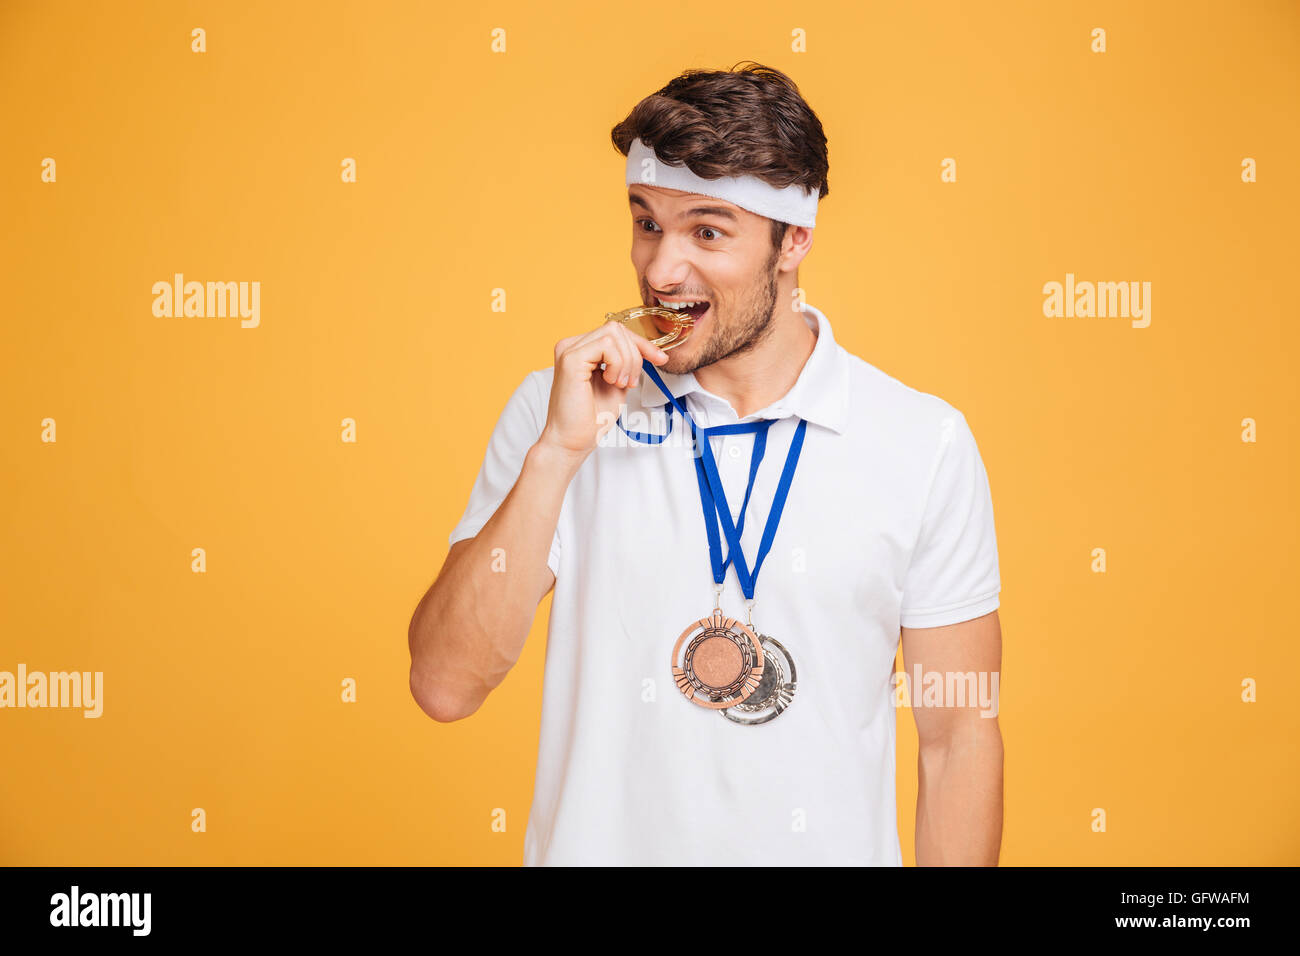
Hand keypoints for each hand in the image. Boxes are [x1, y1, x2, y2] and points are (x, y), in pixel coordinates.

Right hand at [539, 319, 669, 461]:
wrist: (573, 441)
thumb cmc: (591, 418)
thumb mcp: (618, 383)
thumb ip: (626, 363)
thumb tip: (649, 350)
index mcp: (580, 349)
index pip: (616, 332)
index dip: (641, 344)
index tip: (660, 359)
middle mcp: (571, 345)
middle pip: (616, 329)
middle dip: (635, 354)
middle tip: (630, 383)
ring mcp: (569, 350)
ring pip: (613, 334)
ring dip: (627, 361)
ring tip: (619, 384)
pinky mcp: (570, 358)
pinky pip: (607, 345)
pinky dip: (617, 363)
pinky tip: (611, 382)